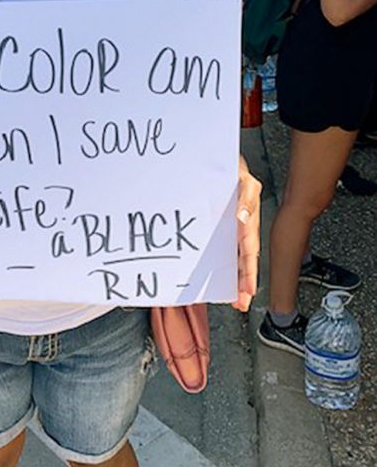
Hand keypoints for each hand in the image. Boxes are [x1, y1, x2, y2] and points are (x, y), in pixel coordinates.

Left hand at [234, 156, 261, 312]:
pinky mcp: (220, 229)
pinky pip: (221, 250)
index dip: (250, 273)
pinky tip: (215, 277)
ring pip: (234, 259)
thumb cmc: (236, 173)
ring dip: (233, 279)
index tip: (248, 291)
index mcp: (248, 223)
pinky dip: (219, 265)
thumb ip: (245, 199)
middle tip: (241, 303)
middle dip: (244, 284)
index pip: (250, 253)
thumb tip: (242, 220)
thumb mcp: (244, 182)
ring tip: (233, 299)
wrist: (222, 163)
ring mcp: (230, 231)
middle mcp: (241, 230)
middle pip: (244, 262)